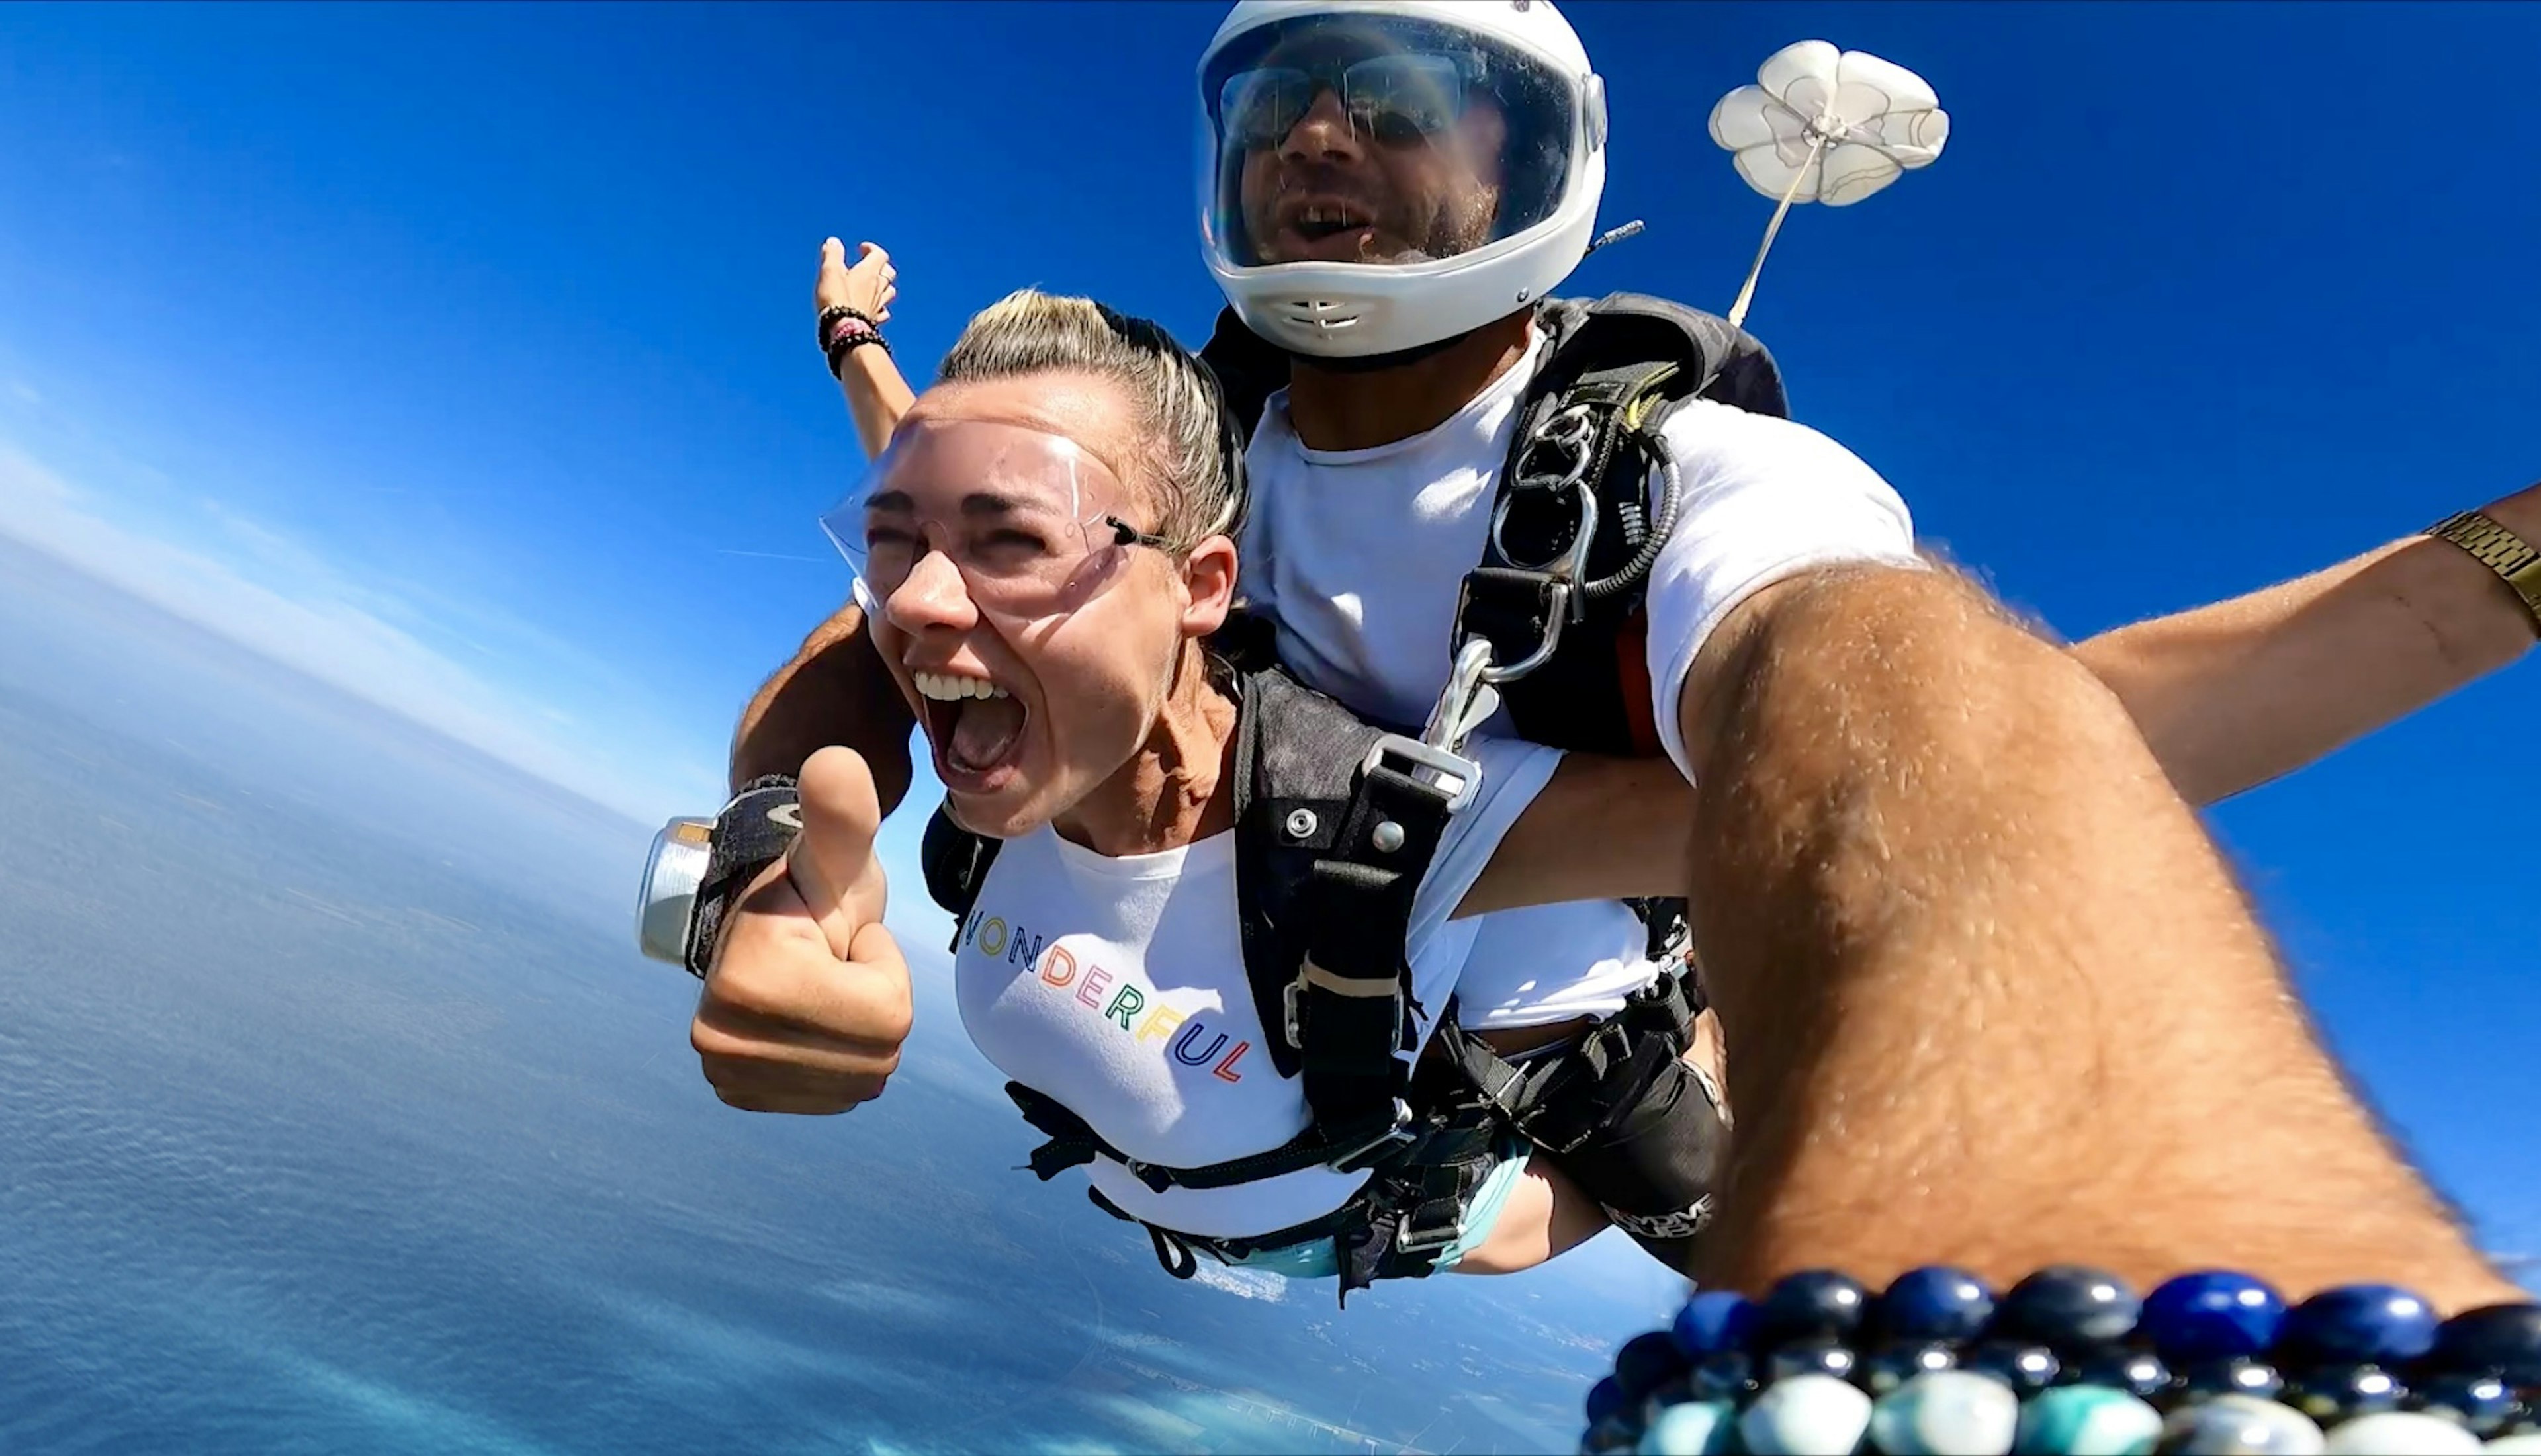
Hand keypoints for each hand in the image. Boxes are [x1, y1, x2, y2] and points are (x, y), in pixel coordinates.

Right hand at [690, 746, 911, 1113]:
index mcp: (749, 986)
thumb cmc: (814, 889)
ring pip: (863, 1080)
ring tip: (824, 988)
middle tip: (836, 964)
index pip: (889, 1014)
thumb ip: (843, 816)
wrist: (764, 925)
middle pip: (878, 1055)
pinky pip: (839, 1098)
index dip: (882, 968)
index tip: (843, 938)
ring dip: (860, 1033)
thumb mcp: (837, 854)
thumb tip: (835, 761)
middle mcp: (724, 1044)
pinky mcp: (740, 1096)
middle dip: (874, 1002)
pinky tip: (811, 1022)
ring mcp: (729, 1077)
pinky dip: (841, 1062)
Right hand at [816, 238, 894, 325]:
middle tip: (869, 265)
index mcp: (869, 272)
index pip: (880, 255)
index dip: (872, 249)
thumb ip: (832, 254)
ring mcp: (878, 306)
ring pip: (889, 292)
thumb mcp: (830, 271)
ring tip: (874, 285)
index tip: (861, 249)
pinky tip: (874, 308)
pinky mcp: (874, 321)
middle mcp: (878, 288)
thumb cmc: (837, 300)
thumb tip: (834, 242)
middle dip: (880, 266)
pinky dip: (880, 307)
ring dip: (883, 286)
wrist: (845, 331)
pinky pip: (883, 312)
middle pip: (889, 272)